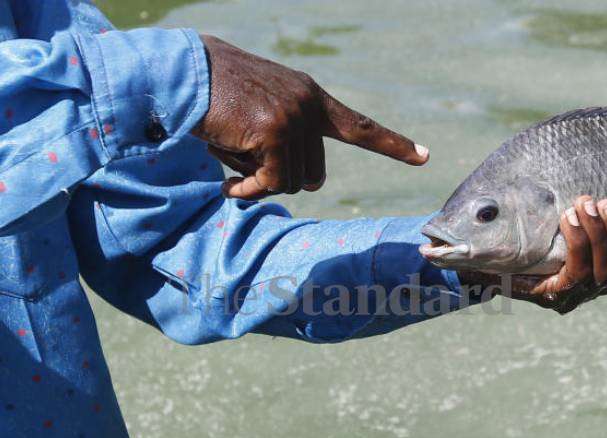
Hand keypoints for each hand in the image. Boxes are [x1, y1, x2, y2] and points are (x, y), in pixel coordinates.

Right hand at [192, 35, 429, 198]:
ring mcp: (294, 116)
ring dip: (260, 185)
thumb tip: (313, 184)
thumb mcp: (261, 114)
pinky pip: (273, 184)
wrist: (181, 74)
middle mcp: (308, 104)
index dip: (392, 144)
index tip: (424, 156)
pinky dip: (249, 192)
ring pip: (293, 182)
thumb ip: (290, 144)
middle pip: (315, 173)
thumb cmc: (216, 98)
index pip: (358, 126)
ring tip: (231, 168)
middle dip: (283, 180)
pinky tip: (228, 184)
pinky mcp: (275, 131)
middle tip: (248, 173)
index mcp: (310, 96)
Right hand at [459, 196, 606, 313]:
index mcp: (553, 294)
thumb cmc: (504, 257)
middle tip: (585, 199)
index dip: (579, 244)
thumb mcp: (487, 254)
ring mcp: (605, 285)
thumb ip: (471, 254)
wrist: (528, 263)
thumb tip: (430, 252)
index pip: (577, 276)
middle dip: (599, 232)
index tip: (568, 211)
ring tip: (604, 202)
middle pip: (606, 271)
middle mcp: (583, 295)